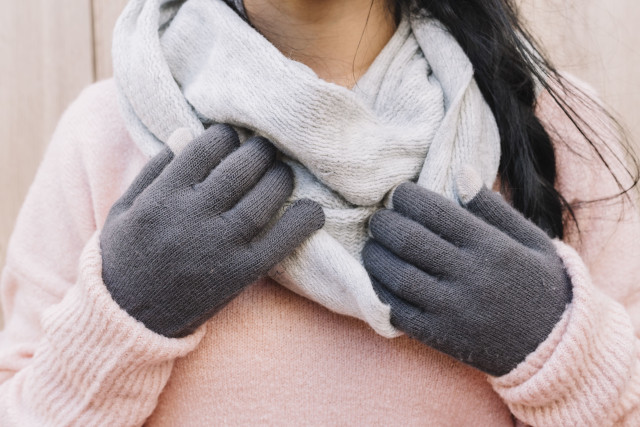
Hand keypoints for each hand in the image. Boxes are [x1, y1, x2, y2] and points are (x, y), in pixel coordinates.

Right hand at [100, 124, 324, 337]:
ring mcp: (217, 246)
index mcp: (161, 197)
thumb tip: (184, 133)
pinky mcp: (238, 274)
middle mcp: (191, 217)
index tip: (232, 140)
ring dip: (281, 179)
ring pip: (262, 199)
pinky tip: (313, 211)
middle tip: (265, 152)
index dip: (225, 136)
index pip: (205, 148)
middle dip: (259, 151)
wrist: (126, 320)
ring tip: (281, 174)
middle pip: (240, 169)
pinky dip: (301, 224)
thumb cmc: (123, 259)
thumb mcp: (124, 209)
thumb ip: (152, 171)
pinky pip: (279, 243)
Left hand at [362, 177, 571, 376]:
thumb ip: (494, 208)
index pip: (435, 211)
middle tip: (379, 219)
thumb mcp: (532, 240)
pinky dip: (380, 293)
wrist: (555, 350)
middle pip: (409, 241)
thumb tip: (460, 172)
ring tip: (373, 246)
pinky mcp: (441, 337)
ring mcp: (453, 310)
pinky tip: (378, 279)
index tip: (399, 193)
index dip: (407, 197)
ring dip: (375, 256)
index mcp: (492, 247)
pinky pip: (398, 313)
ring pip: (398, 277)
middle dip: (384, 224)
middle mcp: (471, 277)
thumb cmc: (542, 286)